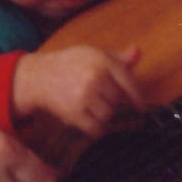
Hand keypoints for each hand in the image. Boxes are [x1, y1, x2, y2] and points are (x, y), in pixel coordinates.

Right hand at [12, 45, 145, 136]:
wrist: (39, 76)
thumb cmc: (70, 64)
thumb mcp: (92, 55)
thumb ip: (117, 58)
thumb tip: (137, 52)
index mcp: (102, 60)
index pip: (129, 81)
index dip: (138, 96)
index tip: (142, 107)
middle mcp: (95, 77)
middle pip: (118, 100)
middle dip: (111, 102)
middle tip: (98, 98)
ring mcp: (84, 95)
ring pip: (108, 115)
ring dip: (102, 114)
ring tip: (90, 105)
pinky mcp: (74, 113)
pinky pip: (96, 128)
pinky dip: (96, 128)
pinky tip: (89, 121)